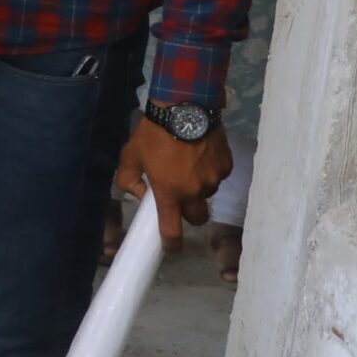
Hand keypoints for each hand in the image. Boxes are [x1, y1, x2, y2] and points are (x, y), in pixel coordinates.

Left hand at [115, 113, 229, 252]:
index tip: (171, 248)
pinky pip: (218, 177)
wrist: (185, 108)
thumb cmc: (153, 133)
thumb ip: (129, 181)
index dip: (172, 244)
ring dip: (198, 189)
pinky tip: (200, 155)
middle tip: (178, 197)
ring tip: (187, 166)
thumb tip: (143, 196)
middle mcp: (195, 191)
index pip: (172, 229)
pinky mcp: (227, 166)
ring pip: (207, 195)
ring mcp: (214, 179)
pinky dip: (209, 172)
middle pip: (197, 218)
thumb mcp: (130, 156)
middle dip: (188, 214)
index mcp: (170, 192)